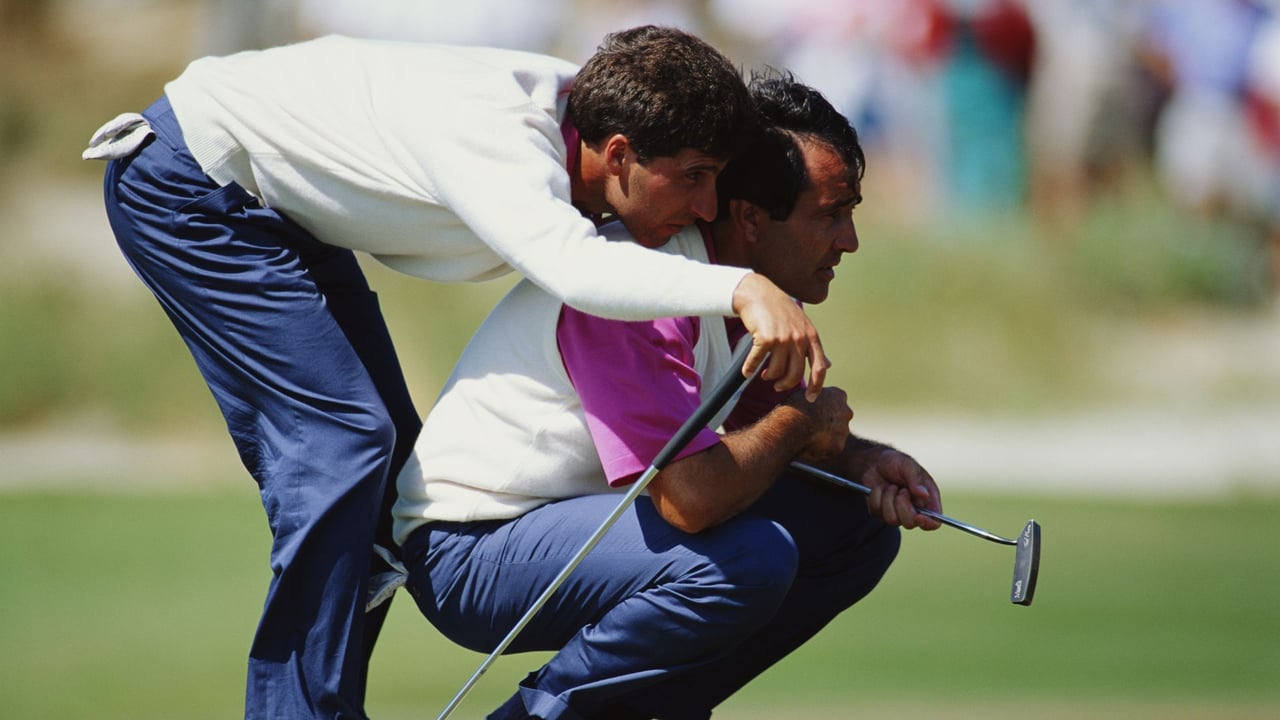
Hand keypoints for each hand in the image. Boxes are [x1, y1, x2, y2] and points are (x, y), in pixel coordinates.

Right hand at [732, 273, 828, 400]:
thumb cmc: (780, 310)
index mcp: (811, 336)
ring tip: (763, 374)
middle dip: (785, 384)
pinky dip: (749, 369)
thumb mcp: (802, 325)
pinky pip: (757, 362)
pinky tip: (747, 371)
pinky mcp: (765, 338)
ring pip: (776, 371)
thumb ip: (813, 347)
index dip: (817, 386)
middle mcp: (799, 338)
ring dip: (768, 376)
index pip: (820, 367)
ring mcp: (783, 338)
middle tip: (777, 386)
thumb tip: (828, 366)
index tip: (811, 399)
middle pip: (795, 374)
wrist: (758, 293)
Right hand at [785, 387, 851, 461]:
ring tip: (806, 438)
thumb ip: (812, 396)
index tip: (814, 411)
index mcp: (838, 395)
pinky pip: (830, 449)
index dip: (823, 407)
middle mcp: (846, 412)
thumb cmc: (794, 408)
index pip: (836, 401)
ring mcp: (844, 431)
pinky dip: (821, 450)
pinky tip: (807, 447)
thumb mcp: (802, 394)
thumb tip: (808, 399)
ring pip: (835, 435)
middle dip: (828, 423)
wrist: (793, 426)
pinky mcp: (838, 447)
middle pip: (839, 419)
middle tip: (811, 426)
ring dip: (824, 437)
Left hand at [861, 450, 942, 529]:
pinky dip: (877, 496)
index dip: (928, 523)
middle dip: (902, 505)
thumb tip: (924, 495)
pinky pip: (877, 511)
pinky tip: (880, 488)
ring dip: (888, 498)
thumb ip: (916, 480)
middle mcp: (913, 510)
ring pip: (891, 519)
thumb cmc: (896, 463)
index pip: (933, 521)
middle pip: (910, 523)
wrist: (875, 462)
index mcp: (927, 500)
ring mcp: (896, 513)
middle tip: (901, 490)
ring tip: (890, 486)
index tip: (918, 516)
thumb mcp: (908, 466)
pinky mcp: (880, 513)